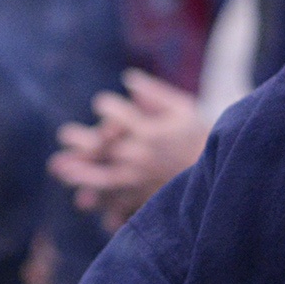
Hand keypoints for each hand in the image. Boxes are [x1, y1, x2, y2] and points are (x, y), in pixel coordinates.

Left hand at [48, 71, 210, 229]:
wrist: (224, 176)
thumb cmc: (204, 140)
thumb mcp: (184, 111)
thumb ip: (155, 95)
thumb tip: (128, 79)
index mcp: (147, 130)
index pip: (112, 112)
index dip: (106, 106)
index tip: (103, 106)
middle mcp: (138, 154)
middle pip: (98, 145)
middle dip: (79, 140)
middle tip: (66, 136)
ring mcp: (138, 180)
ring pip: (99, 178)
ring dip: (78, 173)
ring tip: (61, 170)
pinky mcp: (143, 200)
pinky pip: (116, 205)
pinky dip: (101, 204)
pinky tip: (85, 201)